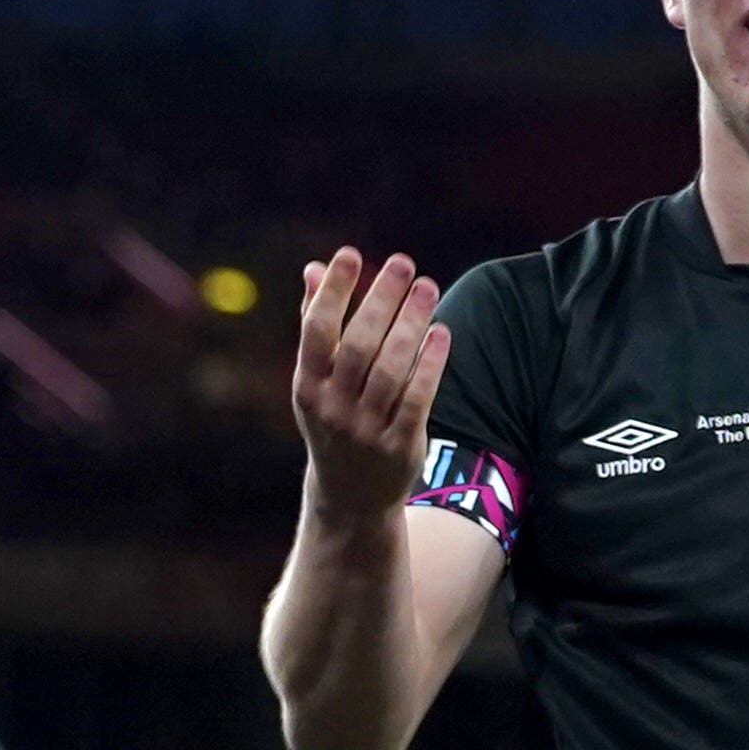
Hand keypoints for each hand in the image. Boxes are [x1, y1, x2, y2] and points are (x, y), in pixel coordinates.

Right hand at [287, 250, 448, 519]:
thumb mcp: (316, 379)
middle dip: (381, 301)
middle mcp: (331, 407)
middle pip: (358, 345)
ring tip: (427, 287)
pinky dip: (430, 363)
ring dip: (410, 324)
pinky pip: (416, 398)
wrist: (349, 495)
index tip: (350, 254)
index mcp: (307, 386)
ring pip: (390, 369)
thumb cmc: (334, 418)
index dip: (333, 292)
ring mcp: (365, 428)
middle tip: (403, 263)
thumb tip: (316, 268)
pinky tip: (441, 330)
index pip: (316, 331)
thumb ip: (316, 323)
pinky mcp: (398, 444)